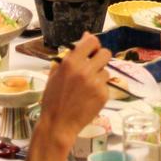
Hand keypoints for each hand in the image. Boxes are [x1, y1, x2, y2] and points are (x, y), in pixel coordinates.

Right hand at [24, 33, 110, 160]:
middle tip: (93, 66)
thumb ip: (69, 55)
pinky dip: (99, 89)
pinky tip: (89, 97)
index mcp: (71, 62)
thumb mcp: (55, 74)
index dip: (93, 44)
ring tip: (87, 86)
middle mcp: (85, 70)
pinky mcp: (103, 95)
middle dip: (100, 58)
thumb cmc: (53, 99)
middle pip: (106, 53)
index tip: (91, 50)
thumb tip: (85, 36)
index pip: (92, 41)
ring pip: (106, 71)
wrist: (58, 123)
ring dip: (99, 76)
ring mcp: (96, 83)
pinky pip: (106, 85)